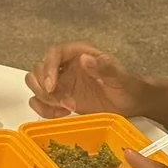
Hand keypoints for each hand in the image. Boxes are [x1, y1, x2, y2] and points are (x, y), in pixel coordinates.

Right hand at [27, 43, 146, 118]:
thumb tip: (83, 59)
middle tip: (61, 101)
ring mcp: (62, 83)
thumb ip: (104, 67)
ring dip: (43, 98)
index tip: (52, 86)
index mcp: (79, 54)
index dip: (48, 68)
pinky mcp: (60, 99)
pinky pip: (40, 101)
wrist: (132, 104)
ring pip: (35, 84)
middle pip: (39, 69)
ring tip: (64, 108)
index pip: (54, 53)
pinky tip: (61, 114)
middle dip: (44, 87)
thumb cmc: (128, 87)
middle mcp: (66, 66)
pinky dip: (44, 109)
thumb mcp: (119, 77)